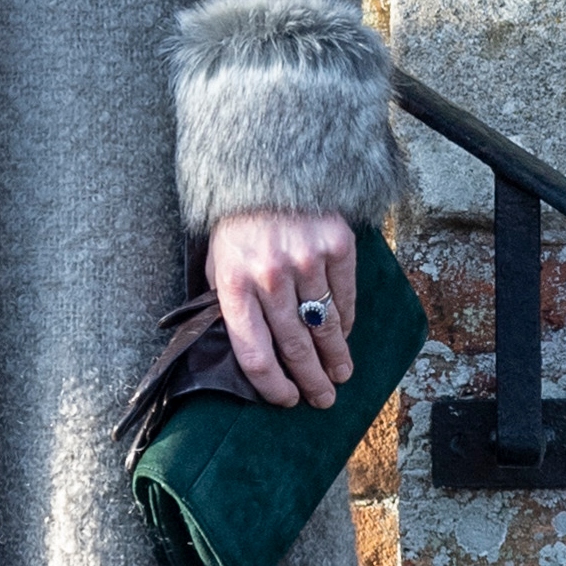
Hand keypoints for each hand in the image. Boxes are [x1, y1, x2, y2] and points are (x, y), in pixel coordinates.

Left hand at [206, 211, 356, 409]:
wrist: (266, 165)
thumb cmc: (239, 223)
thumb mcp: (219, 262)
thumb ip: (230, 303)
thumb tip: (250, 349)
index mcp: (234, 285)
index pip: (254, 353)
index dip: (272, 385)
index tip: (287, 399)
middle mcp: (270, 276)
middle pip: (294, 346)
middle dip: (311, 380)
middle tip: (323, 399)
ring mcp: (305, 260)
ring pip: (324, 325)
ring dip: (335, 357)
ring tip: (340, 375)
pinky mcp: (335, 244)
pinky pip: (345, 296)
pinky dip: (346, 321)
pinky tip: (346, 335)